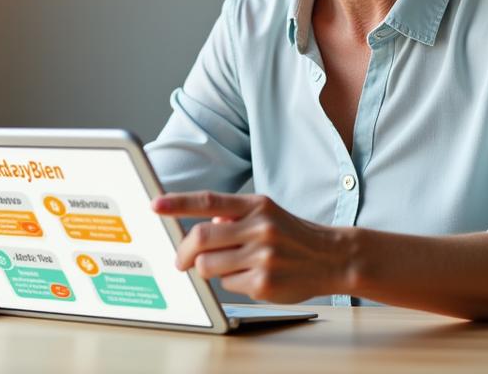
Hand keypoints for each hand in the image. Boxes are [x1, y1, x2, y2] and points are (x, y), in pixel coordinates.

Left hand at [152, 191, 347, 303]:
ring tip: (228, 265)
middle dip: (183, 252)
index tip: (154, 205)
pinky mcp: (264, 283)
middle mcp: (259, 228)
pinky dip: (231, 282)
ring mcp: (262, 257)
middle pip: (200, 239)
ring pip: (208, 265)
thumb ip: (233, 216)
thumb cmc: (292, 234)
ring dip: (208, 268)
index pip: (208, 201)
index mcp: (256, 206)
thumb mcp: (266, 213)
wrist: (333, 257)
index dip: (177, 203)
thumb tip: (201, 224)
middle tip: (180, 260)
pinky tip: (251, 276)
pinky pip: (227, 284)